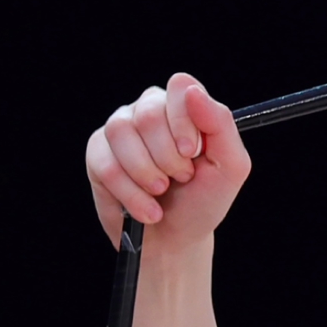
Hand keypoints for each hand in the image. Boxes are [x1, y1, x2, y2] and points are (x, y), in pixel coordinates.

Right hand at [84, 73, 251, 249]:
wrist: (176, 239)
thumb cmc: (203, 200)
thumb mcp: (229, 168)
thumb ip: (220, 125)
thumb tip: (192, 92)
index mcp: (183, 107)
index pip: (179, 87)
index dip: (183, 122)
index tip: (191, 154)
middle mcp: (149, 110)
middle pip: (148, 113)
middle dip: (168, 158)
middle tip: (180, 179)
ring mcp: (120, 129)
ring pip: (121, 132)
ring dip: (147, 175)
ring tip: (161, 193)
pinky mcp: (97, 153)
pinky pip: (106, 164)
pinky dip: (130, 194)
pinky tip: (146, 208)